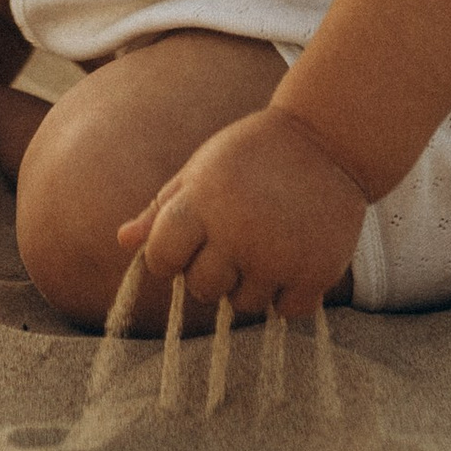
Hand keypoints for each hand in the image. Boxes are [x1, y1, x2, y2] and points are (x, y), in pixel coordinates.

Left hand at [117, 105, 368, 318]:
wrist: (329, 139)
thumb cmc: (254, 152)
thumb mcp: (202, 169)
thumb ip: (162, 209)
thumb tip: (122, 241)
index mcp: (203, 202)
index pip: (161, 259)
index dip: (169, 255)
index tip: (188, 241)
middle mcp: (238, 233)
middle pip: (201, 288)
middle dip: (210, 272)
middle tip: (234, 240)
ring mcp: (279, 256)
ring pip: (244, 304)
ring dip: (251, 283)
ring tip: (267, 243)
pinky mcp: (317, 272)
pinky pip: (287, 311)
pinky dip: (289, 294)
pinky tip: (295, 258)